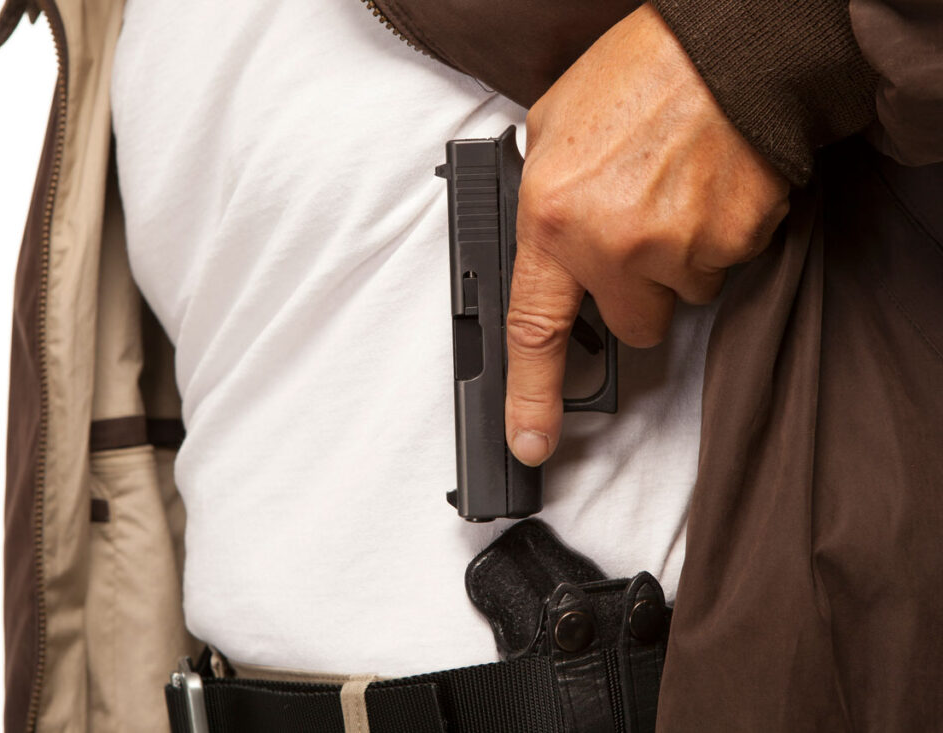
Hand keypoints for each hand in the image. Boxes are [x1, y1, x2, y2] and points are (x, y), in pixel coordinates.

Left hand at [505, 2, 789, 466]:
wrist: (726, 47)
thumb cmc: (640, 73)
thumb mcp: (552, 131)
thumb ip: (543, 202)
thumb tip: (547, 247)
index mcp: (552, 219)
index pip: (535, 329)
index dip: (531, 397)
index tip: (532, 441)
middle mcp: (612, 245)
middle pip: (631, 327)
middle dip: (635, 294)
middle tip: (640, 232)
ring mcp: (677, 250)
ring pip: (681, 298)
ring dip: (677, 263)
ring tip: (677, 193)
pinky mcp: (733, 245)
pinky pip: (724, 270)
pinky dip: (718, 241)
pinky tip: (707, 191)